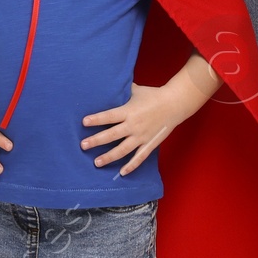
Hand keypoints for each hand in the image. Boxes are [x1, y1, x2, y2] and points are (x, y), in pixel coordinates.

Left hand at [82, 82, 196, 173]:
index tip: (84, 123)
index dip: (96, 119)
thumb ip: (122, 91)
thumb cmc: (153, 95)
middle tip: (83, 145)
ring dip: (109, 157)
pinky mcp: (150, 143)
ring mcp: (142, 136)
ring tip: (96, 162)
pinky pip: (139, 157)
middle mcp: (133, 125)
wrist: (175, 103)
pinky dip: (131, 166)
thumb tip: (109, 85)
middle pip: (112, 135)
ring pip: (123, 149)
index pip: (109, 116)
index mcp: (129, 111)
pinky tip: (122, 172)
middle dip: (96, 140)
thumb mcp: (135, 90)